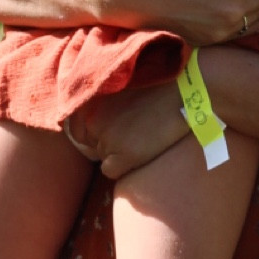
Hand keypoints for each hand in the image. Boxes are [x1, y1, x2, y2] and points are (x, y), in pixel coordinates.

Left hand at [69, 82, 190, 178]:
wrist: (183, 92)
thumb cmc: (158, 87)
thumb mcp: (119, 87)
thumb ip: (101, 102)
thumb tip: (91, 123)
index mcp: (88, 102)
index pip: (75, 128)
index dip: (94, 130)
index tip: (112, 127)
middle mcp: (92, 122)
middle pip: (89, 144)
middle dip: (104, 142)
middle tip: (130, 133)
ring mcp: (105, 140)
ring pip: (101, 156)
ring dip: (114, 153)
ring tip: (139, 138)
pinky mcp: (120, 156)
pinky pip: (110, 170)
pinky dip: (122, 166)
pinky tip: (140, 151)